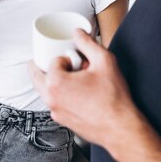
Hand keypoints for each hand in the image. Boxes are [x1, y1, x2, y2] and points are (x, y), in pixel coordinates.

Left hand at [29, 29, 134, 147]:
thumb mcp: (104, 61)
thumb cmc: (113, 98)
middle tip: (67, 63)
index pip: (53, 61)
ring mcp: (55, 112)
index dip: (68, 58)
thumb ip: (88, 43)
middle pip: (39, 75)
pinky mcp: (63, 121)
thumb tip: (78, 33)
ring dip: (56, 81)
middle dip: (52, 66)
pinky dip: (63, 95)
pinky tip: (81, 94)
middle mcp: (50, 99)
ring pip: (46, 90)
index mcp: (55, 83)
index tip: (81, 62)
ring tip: (77, 79)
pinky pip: (56, 102)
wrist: (121, 128)